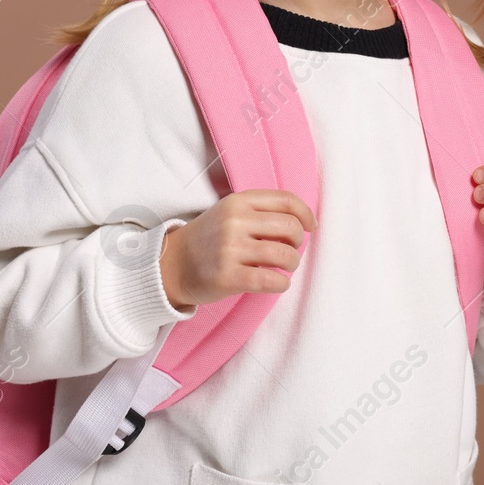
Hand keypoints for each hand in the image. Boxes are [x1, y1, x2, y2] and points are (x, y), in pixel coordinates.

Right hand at [158, 190, 317, 308]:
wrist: (172, 265)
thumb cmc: (209, 240)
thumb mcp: (229, 213)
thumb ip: (261, 212)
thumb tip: (304, 222)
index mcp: (238, 202)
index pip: (286, 201)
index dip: (306, 214)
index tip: (310, 227)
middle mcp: (234, 222)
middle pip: (291, 227)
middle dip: (298, 242)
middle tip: (289, 251)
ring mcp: (230, 249)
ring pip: (285, 255)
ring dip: (292, 264)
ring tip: (282, 268)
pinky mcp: (228, 276)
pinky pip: (271, 280)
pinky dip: (282, 283)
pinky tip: (277, 283)